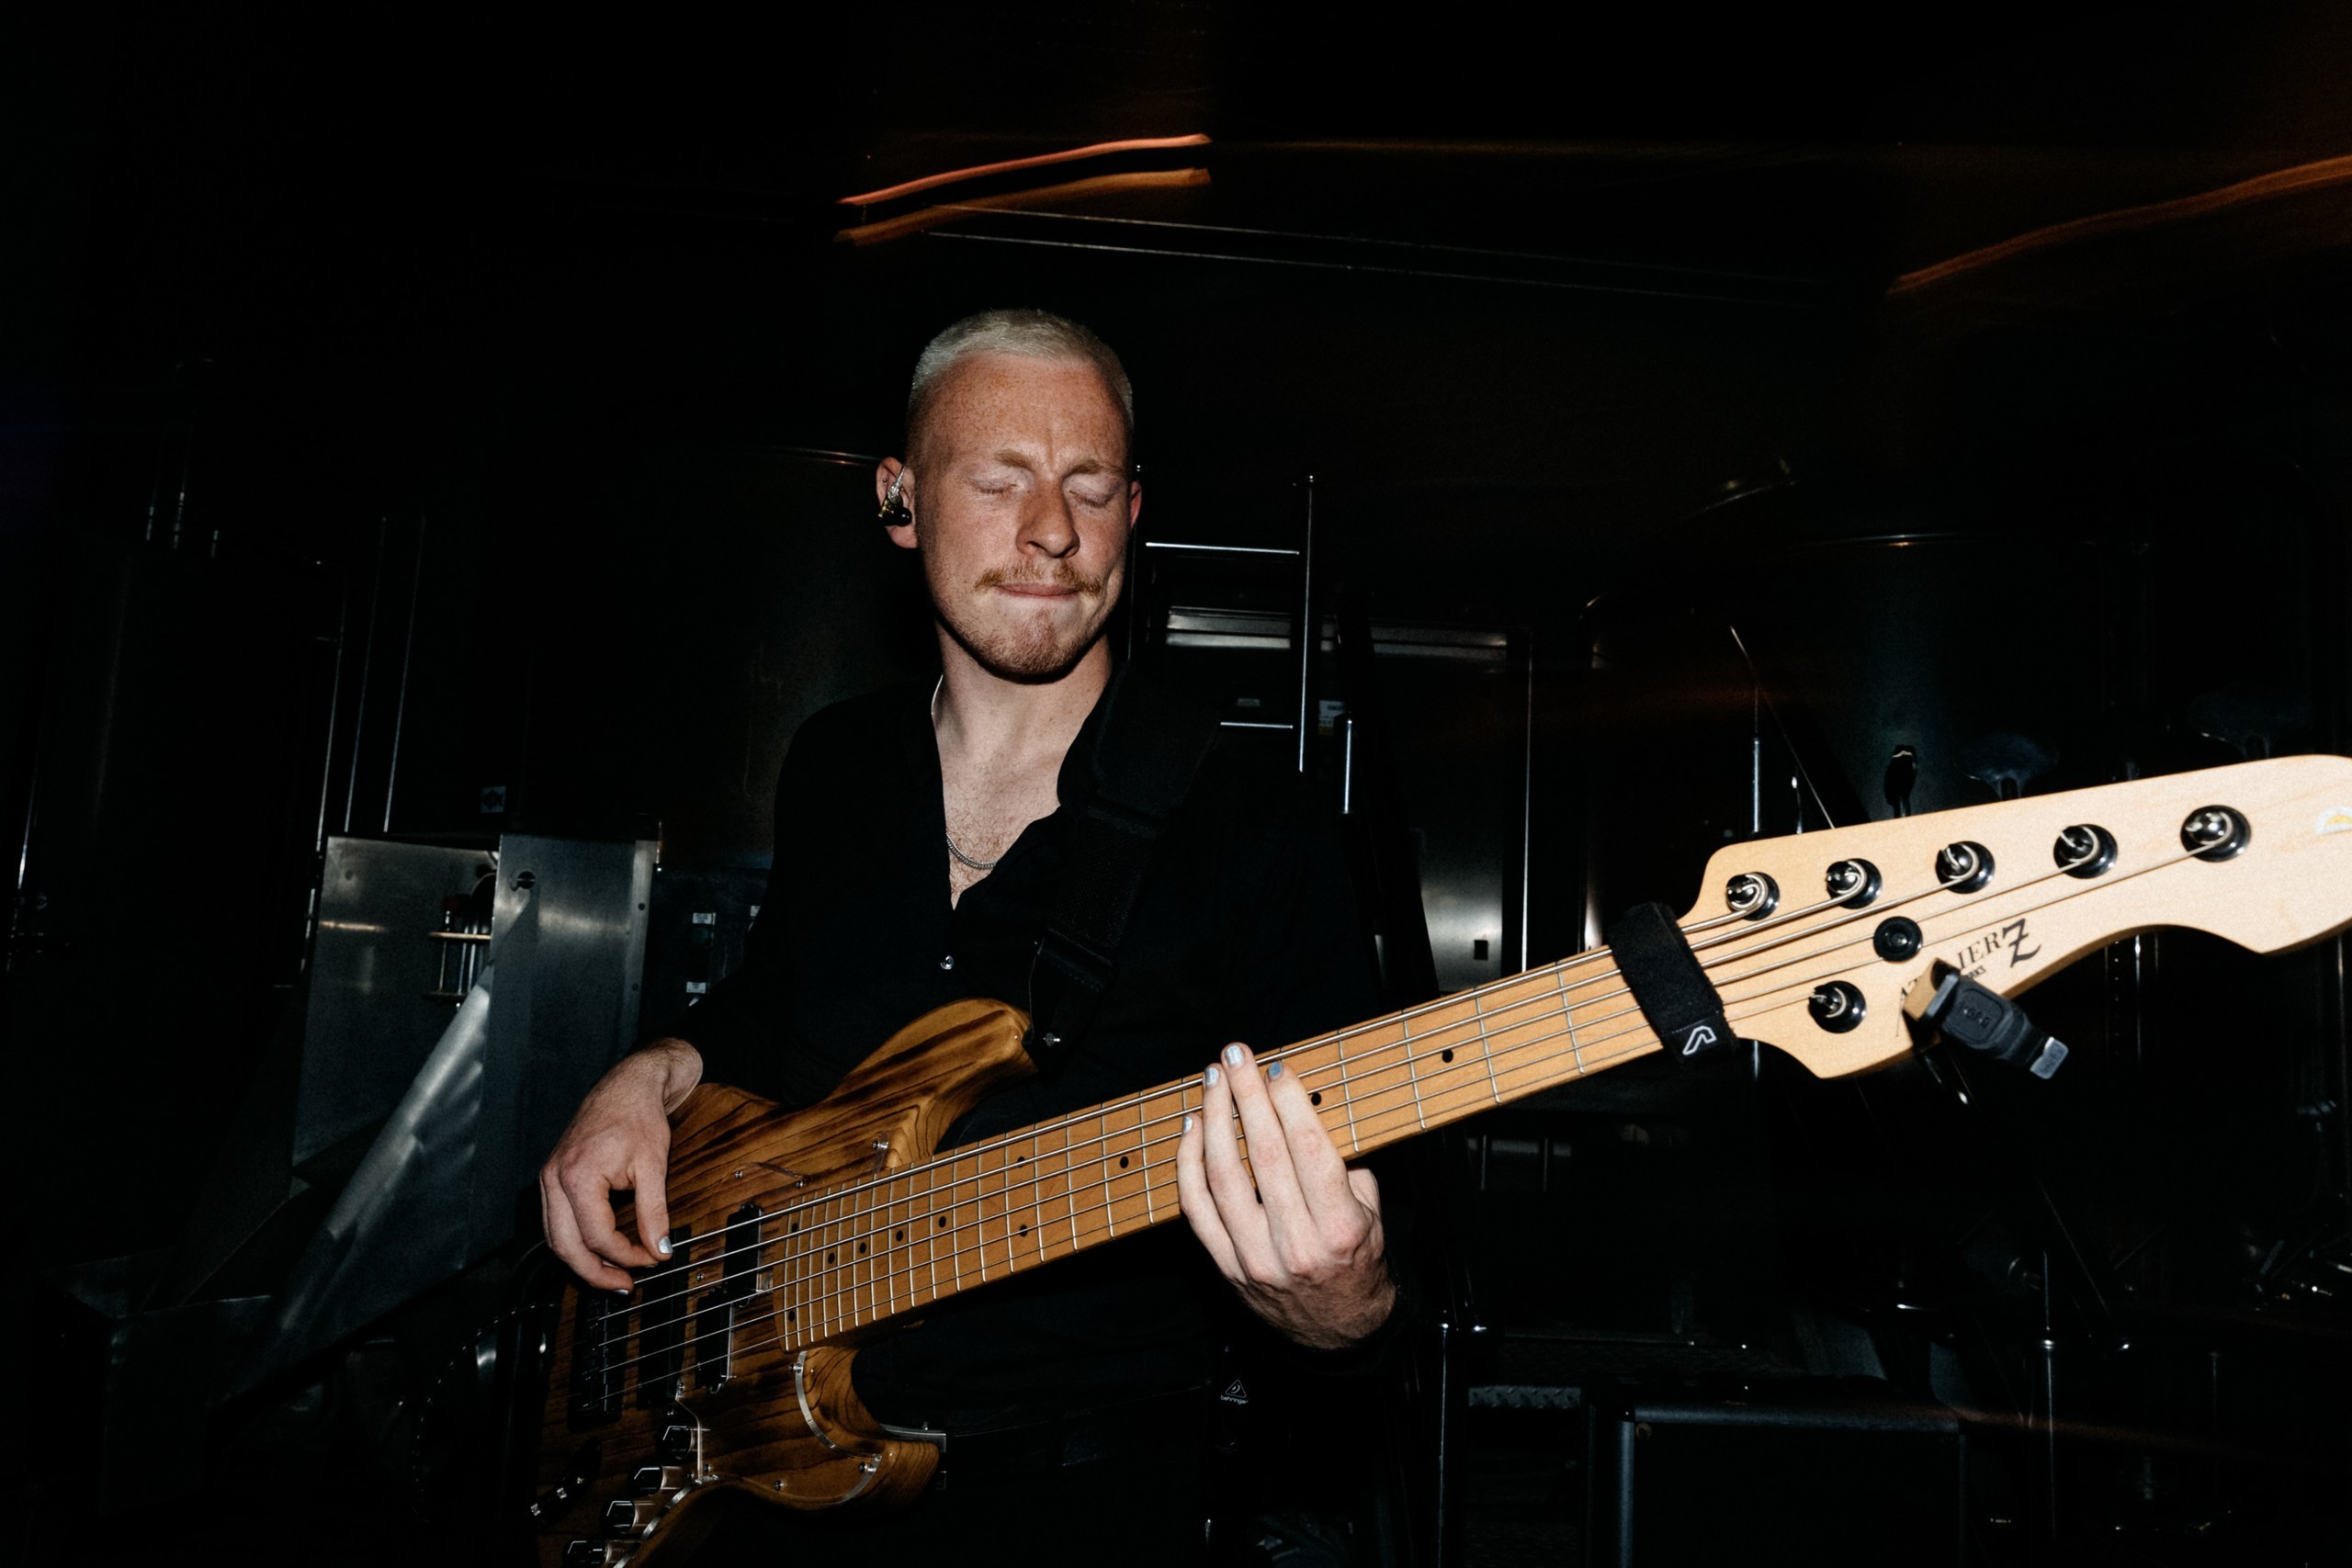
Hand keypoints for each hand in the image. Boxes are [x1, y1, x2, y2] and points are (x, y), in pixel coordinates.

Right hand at [538, 1039, 701, 1289]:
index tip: (651, 1260)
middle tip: (624, 1285)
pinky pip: (555, 1222)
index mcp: (577, 1176)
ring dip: (581, 1261)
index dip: (626, 1256)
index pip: (597, 1236)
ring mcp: (548, 1178)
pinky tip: (598, 1250)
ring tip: (613, 1274)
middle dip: (594, 1272)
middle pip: (564, 1246)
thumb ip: (654, 1213)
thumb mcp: (654, 1166)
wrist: (627, 1085)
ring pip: (554, 1238)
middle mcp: (554, 1179)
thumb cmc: (639, 1117)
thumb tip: (660, 1250)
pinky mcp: (552, 1178)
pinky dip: (574, 1241)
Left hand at [1176, 1041, 1395, 1349]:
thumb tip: (1301, 1113)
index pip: (1308, 1150)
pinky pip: (1197, 1208)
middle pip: (1263, 1154)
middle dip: (1246, 1096)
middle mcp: (1296, 1244)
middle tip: (1235, 1056)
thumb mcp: (1372, 1215)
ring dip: (1213, 1120)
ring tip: (1212, 1082)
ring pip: (1223, 1176)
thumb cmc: (1356, 1262)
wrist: (1337, 1332)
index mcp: (1339, 1227)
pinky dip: (1189, 1164)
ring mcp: (1255, 1258)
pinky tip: (1192, 1128)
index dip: (1289, 1103)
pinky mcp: (1226, 1266)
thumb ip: (1343, 1168)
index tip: (1277, 1068)